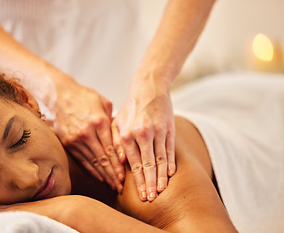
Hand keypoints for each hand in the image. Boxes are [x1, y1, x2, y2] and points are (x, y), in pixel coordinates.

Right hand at [50, 80, 123, 192]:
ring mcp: (76, 139)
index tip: (124, 177)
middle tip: (120, 187)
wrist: (60, 94)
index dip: (118, 165)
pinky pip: (81, 160)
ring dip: (103, 175)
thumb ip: (114, 121)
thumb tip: (122, 138)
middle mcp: (87, 133)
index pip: (111, 149)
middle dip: (112, 175)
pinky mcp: (68, 143)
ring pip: (92, 162)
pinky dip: (91, 170)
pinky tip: (98, 177)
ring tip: (111, 185)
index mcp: (99, 122)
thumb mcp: (104, 103)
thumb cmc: (85, 97)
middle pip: (102, 159)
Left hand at [112, 75, 175, 201]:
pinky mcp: (169, 129)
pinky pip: (170, 149)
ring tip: (161, 191)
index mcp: (127, 135)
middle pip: (147, 165)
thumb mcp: (117, 122)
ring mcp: (157, 132)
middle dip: (149, 184)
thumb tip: (119, 163)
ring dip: (161, 177)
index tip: (140, 194)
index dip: (137, 181)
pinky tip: (171, 175)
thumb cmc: (130, 108)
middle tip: (151, 199)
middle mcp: (142, 134)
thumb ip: (116, 143)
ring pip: (160, 159)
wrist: (149, 88)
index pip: (134, 164)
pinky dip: (170, 163)